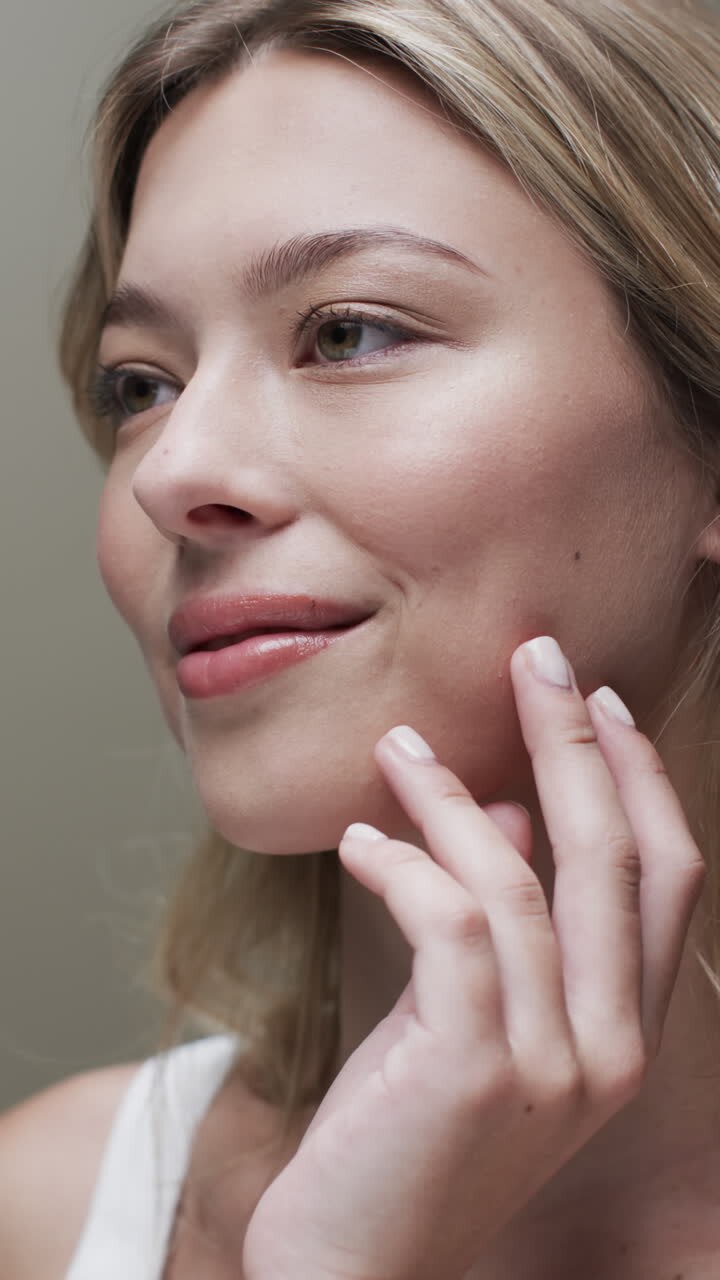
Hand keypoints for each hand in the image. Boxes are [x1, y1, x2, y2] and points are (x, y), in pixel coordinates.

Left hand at [242, 636, 705, 1279]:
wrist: (351, 1269)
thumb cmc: (407, 1136)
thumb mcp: (473, 1023)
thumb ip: (510, 926)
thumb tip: (512, 809)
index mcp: (622, 1031)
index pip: (665, 877)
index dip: (637, 777)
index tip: (596, 699)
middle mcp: (612, 1049)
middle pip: (616, 857)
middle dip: (576, 740)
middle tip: (534, 656)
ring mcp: (554, 1065)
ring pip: (523, 878)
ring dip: (453, 795)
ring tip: (397, 747)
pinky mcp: (476, 1068)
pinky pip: (449, 920)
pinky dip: (403, 861)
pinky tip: (358, 840)